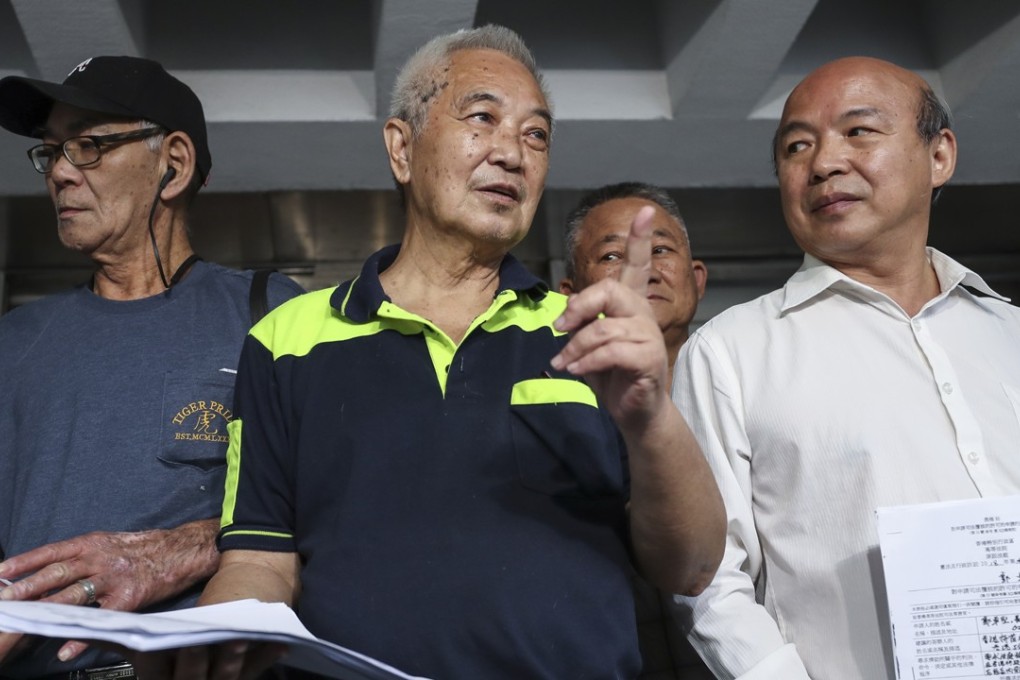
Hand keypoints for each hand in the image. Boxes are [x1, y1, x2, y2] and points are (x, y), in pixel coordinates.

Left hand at [0, 520, 218, 661]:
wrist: (183, 550)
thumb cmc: (145, 549)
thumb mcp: (110, 544)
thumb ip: (82, 557)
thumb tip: (50, 574)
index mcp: (93, 543)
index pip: (51, 551)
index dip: (24, 561)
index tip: (1, 571)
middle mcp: (101, 558)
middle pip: (56, 573)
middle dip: (27, 587)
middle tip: (5, 599)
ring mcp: (115, 577)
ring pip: (75, 593)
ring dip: (47, 608)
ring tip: (27, 621)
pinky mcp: (130, 597)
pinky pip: (102, 618)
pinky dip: (82, 635)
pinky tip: (66, 647)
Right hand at [126, 641, 285, 679]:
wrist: (193, 660)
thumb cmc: (161, 652)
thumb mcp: (137, 647)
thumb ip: (112, 638)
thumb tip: (71, 629)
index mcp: (161, 679)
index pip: (163, 675)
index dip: (172, 663)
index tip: (182, 644)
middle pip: (196, 676)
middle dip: (202, 660)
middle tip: (210, 640)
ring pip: (228, 674)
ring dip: (237, 658)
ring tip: (242, 637)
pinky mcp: (243, 674)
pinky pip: (257, 668)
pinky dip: (267, 656)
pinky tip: (282, 642)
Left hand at [551, 205, 669, 431]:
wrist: (632, 412)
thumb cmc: (611, 376)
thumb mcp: (588, 344)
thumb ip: (581, 323)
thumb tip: (565, 314)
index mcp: (630, 306)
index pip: (638, 266)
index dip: (640, 239)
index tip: (646, 211)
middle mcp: (643, 314)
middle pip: (610, 290)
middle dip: (579, 307)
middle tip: (560, 328)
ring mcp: (649, 336)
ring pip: (604, 327)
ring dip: (575, 347)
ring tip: (564, 362)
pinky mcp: (649, 359)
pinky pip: (612, 351)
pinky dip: (588, 361)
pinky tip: (577, 371)